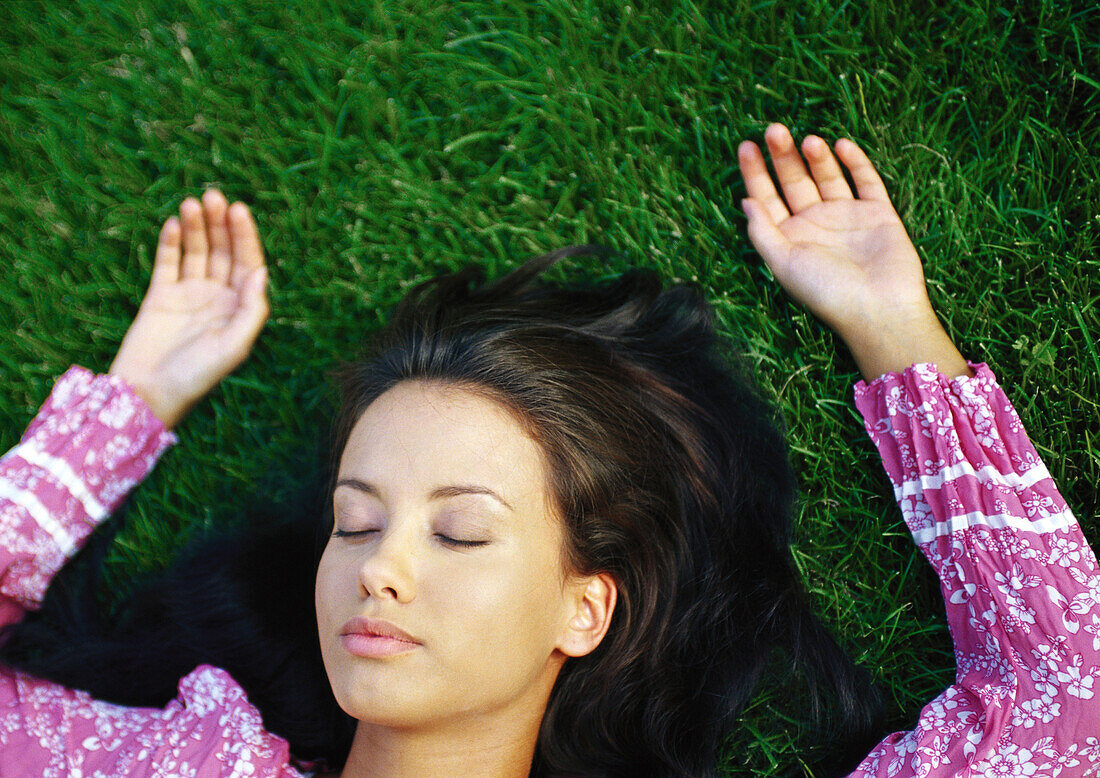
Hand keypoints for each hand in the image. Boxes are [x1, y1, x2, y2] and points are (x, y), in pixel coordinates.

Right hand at [108, 189, 269, 429]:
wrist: (148, 393)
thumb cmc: (197, 376)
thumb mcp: (234, 346)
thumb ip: (251, 310)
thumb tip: (262, 272)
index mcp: (240, 309)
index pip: (248, 263)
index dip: (245, 236)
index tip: (238, 209)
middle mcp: (218, 298)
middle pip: (223, 252)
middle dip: (221, 224)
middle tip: (214, 195)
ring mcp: (189, 295)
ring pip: (197, 251)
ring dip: (197, 226)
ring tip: (192, 203)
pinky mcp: (160, 295)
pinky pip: (168, 262)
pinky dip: (171, 242)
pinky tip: (175, 223)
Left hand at [738, 123, 971, 380]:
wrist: (880, 308)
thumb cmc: (827, 291)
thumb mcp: (783, 263)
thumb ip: (762, 232)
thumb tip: (744, 201)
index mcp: (790, 238)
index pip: (767, 198)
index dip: (755, 173)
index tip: (746, 146)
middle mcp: (816, 224)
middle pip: (794, 182)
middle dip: (783, 156)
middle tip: (774, 130)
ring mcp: (847, 217)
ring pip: (827, 177)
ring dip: (815, 157)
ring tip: (806, 140)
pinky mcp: (878, 213)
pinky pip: (866, 181)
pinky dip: (855, 162)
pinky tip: (840, 145)